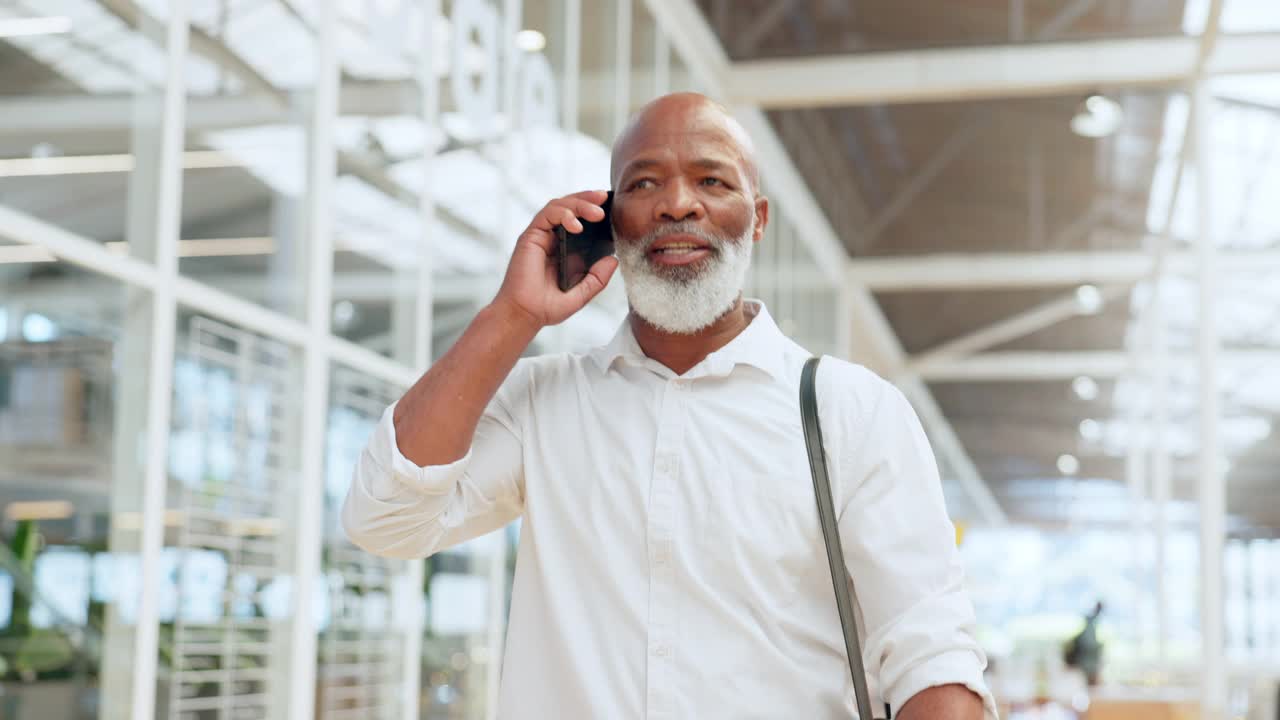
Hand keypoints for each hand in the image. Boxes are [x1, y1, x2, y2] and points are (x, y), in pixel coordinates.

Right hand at [493, 190, 618, 329]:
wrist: (525, 315)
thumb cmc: (548, 306)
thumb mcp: (582, 294)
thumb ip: (598, 278)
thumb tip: (613, 259)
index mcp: (566, 248)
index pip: (581, 220)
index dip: (595, 210)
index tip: (614, 207)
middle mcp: (553, 238)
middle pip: (571, 207)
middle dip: (589, 200)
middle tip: (605, 199)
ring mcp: (541, 236)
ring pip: (560, 206)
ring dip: (579, 204)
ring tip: (597, 213)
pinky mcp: (531, 236)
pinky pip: (547, 215)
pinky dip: (563, 214)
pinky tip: (577, 226)